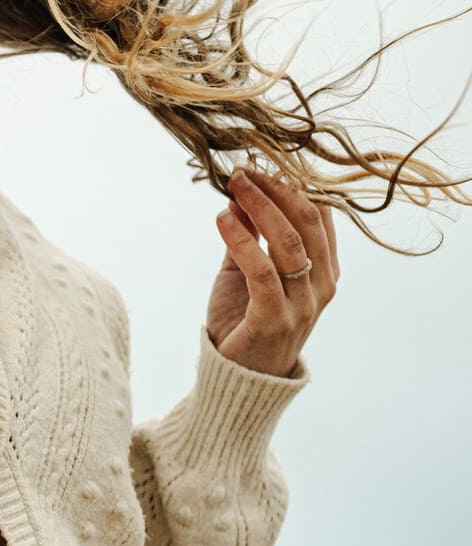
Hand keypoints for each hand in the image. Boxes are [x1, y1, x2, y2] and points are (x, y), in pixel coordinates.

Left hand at [209, 163, 338, 377]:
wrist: (238, 380)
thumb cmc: (244, 322)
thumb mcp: (249, 274)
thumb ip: (249, 240)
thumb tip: (238, 198)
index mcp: (325, 270)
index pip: (319, 215)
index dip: (292, 185)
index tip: (260, 165)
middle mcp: (321, 284)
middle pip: (305, 221)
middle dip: (274, 190)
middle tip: (242, 170)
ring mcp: (302, 304)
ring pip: (286, 241)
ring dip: (257, 207)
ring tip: (231, 186)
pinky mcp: (274, 319)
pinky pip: (260, 270)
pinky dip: (240, 240)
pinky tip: (221, 220)